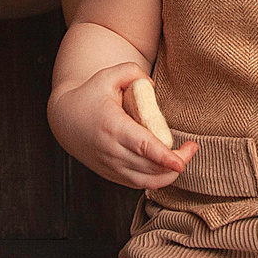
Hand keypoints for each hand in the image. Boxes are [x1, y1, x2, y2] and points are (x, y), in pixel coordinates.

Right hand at [49, 61, 198, 189]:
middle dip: (176, 163)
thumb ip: (132, 72)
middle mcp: (111, 151)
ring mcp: (111, 166)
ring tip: (181, 157)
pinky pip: (138, 184)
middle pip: (149, 167)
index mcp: (112, 127)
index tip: (180, 161)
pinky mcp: (112, 174)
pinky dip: (155, 179)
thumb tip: (151, 86)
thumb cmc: (90, 96)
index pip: (142, 147)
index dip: (163, 157)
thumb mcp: (108, 76)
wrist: (65, 119)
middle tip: (192, 148)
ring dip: (168, 174)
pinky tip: (166, 167)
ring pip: (146, 181)